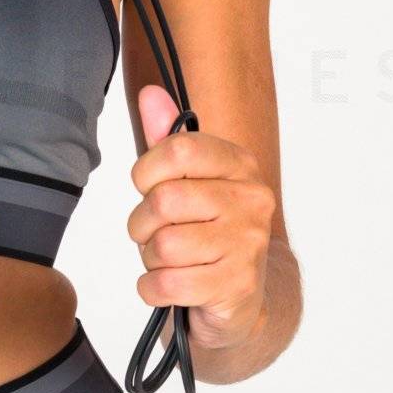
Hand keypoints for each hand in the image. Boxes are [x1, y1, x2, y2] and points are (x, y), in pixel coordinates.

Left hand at [127, 85, 274, 357]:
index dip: (146, 172)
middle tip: (153, 232)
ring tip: (167, 259)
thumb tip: (150, 93)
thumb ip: (166, 139)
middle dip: (142, 222)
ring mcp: (247, 245)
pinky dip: (152, 288)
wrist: (242, 299)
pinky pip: (166, 284)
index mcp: (239, 166)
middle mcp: (251, 200)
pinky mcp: (236, 286)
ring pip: (163, 245)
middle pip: (164, 200)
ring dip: (149, 258)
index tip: (148, 187)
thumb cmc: (205, 232)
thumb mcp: (186, 182)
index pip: (178, 148)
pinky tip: (168, 284)